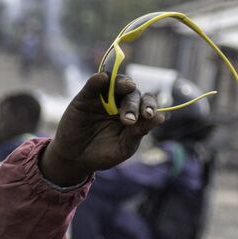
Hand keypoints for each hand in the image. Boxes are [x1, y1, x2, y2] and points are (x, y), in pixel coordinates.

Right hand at [39, 73, 162, 185]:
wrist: (76, 159)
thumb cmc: (103, 153)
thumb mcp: (124, 146)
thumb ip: (139, 131)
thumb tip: (161, 117)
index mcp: (134, 114)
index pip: (146, 103)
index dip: (150, 105)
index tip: (149, 115)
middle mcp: (121, 102)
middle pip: (133, 93)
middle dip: (134, 104)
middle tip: (129, 120)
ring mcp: (103, 98)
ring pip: (116, 82)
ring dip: (123, 83)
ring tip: (128, 86)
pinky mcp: (85, 97)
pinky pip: (93, 84)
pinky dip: (98, 79)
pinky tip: (103, 79)